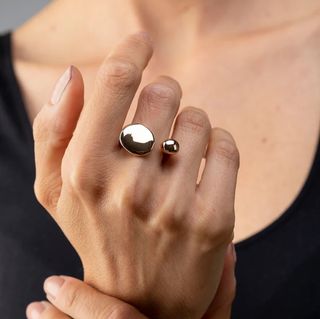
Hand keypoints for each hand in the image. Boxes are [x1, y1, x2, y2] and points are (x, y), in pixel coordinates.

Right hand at [33, 31, 238, 318]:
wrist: (138, 296)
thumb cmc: (98, 231)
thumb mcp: (56, 187)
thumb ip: (53, 128)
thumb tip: (73, 74)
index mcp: (85, 171)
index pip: (115, 81)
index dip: (131, 50)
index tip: (141, 41)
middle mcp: (128, 187)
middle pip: (163, 93)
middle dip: (163, 98)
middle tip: (155, 127)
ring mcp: (174, 206)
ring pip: (199, 119)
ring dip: (190, 127)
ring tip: (174, 157)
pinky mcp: (214, 221)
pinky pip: (227, 147)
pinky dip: (218, 145)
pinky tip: (201, 167)